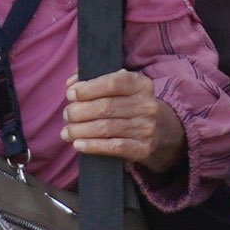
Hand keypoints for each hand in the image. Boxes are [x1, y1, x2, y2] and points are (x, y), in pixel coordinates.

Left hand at [62, 67, 186, 170]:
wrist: (162, 131)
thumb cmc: (131, 105)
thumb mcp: (122, 88)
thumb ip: (96, 81)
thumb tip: (71, 84)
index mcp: (141, 84)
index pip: (113, 83)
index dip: (89, 88)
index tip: (71, 93)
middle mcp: (147, 105)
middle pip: (106, 107)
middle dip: (80, 111)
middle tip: (67, 115)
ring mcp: (147, 128)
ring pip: (107, 128)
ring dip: (81, 130)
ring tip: (67, 132)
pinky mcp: (143, 149)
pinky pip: (115, 147)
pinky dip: (93, 146)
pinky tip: (79, 145)